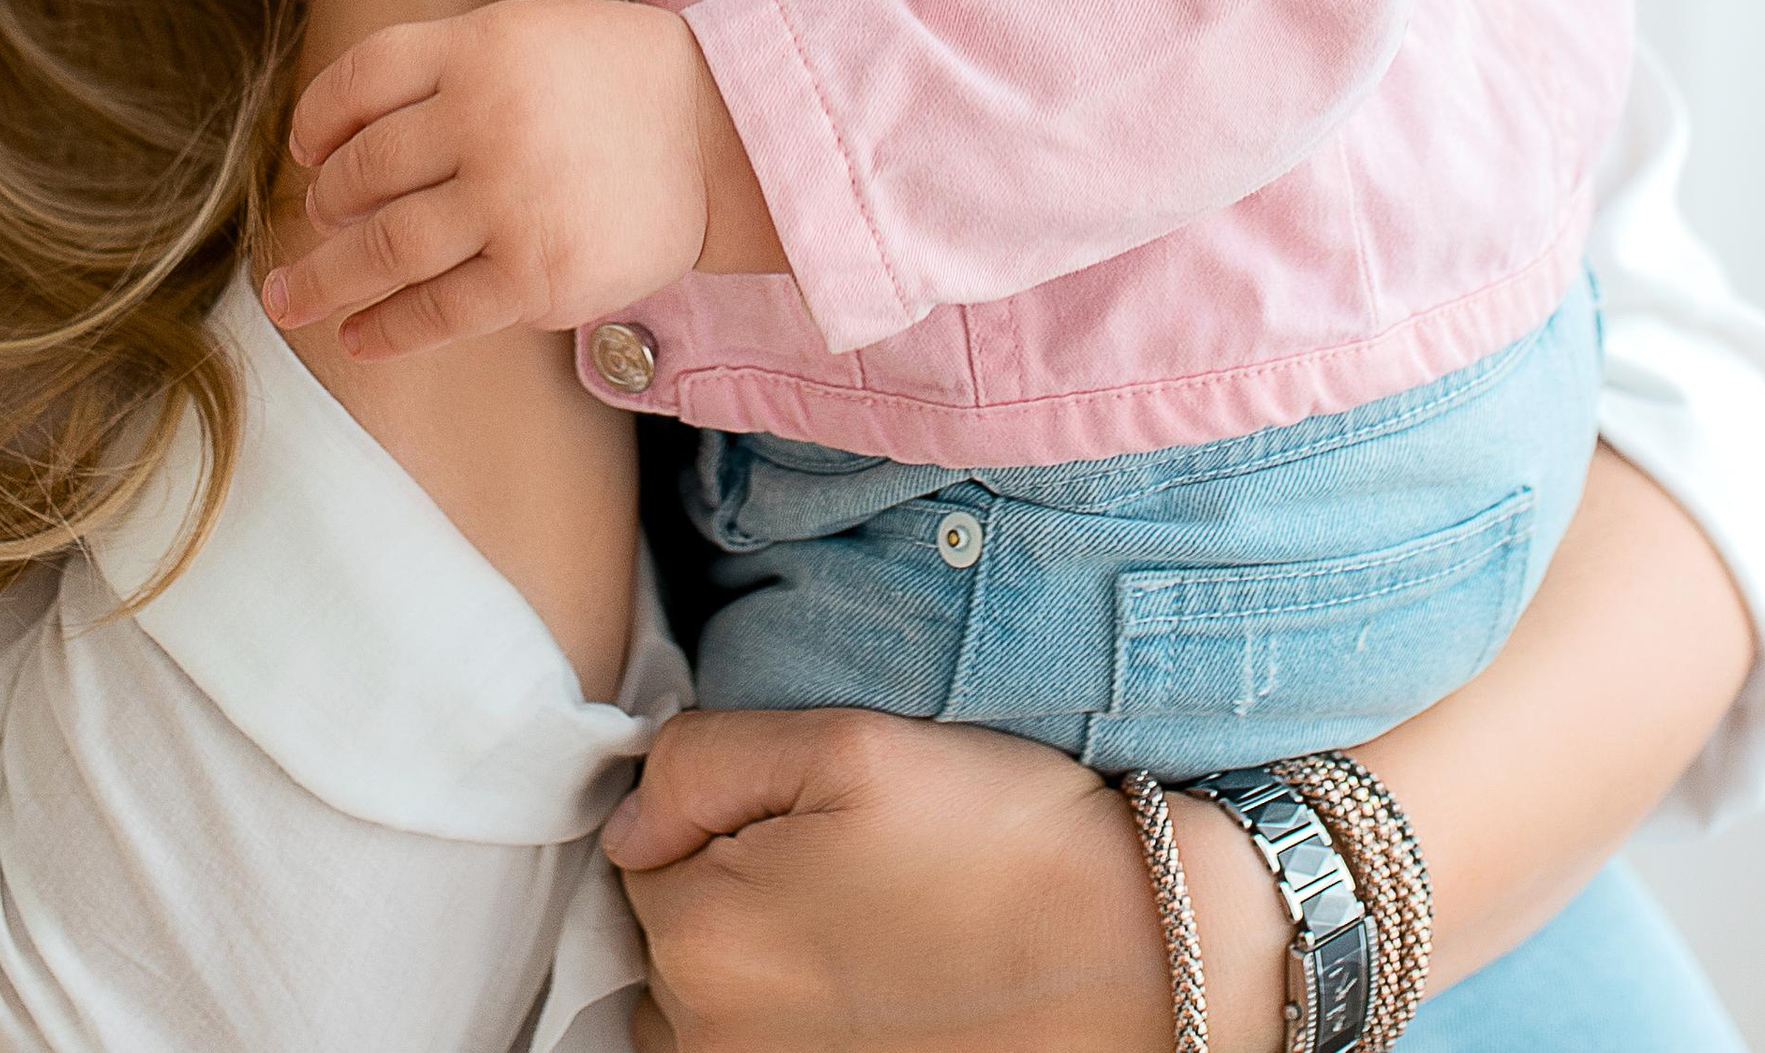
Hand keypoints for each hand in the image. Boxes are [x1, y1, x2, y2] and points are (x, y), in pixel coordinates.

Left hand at [263, 0, 785, 358]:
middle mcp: (486, 119)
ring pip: (386, 248)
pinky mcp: (538, 274)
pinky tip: (362, 335)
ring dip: (326, 280)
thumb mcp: (532, 32)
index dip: (319, 118)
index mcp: (480, 46)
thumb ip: (451, 68)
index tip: (304, 148)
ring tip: (292, 301)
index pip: (362, 79)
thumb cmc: (622, 80)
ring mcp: (511, 201)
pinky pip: (440, 309)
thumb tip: (351, 136)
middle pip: (363, 171)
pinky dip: (390, 328)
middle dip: (323, 206)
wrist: (725, 134)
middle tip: (310, 225)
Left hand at [606, 708, 1287, 1052]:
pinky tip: (867, 983)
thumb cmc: (999, 839)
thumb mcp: (847, 742)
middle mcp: (708, 1039)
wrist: (1138, 957)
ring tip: (859, 923)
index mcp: (701, 933)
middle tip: (837, 859)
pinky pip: (750, 1051)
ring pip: (699, 1006)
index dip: (712, 810)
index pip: (638, 848)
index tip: (795, 805)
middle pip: (662, 936)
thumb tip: (626, 823)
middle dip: (722, 888)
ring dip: (750, 962)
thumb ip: (700, 763)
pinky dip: (786, 1017)